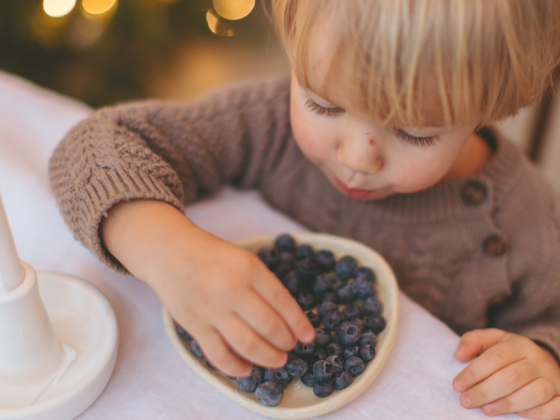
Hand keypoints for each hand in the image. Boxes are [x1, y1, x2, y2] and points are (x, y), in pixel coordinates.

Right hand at [101, 199, 315, 377]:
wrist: (170, 252)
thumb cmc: (214, 256)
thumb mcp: (245, 260)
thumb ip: (264, 286)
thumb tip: (289, 320)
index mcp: (249, 268)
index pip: (283, 302)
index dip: (300, 323)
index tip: (309, 336)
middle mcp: (231, 289)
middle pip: (269, 327)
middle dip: (286, 342)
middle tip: (291, 347)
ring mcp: (211, 309)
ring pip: (247, 345)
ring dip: (268, 358)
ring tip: (277, 360)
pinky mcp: (194, 325)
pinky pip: (218, 355)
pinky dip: (235, 367)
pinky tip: (247, 369)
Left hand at [452, 328, 559, 418]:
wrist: (543, 363)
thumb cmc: (509, 354)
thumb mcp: (491, 341)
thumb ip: (473, 342)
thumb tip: (458, 355)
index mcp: (519, 344)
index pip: (495, 357)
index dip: (474, 372)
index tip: (457, 385)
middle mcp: (538, 361)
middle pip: (512, 376)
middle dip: (485, 391)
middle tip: (465, 401)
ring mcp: (552, 379)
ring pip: (534, 393)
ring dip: (507, 404)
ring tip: (486, 410)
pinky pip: (555, 407)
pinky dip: (537, 413)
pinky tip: (518, 416)